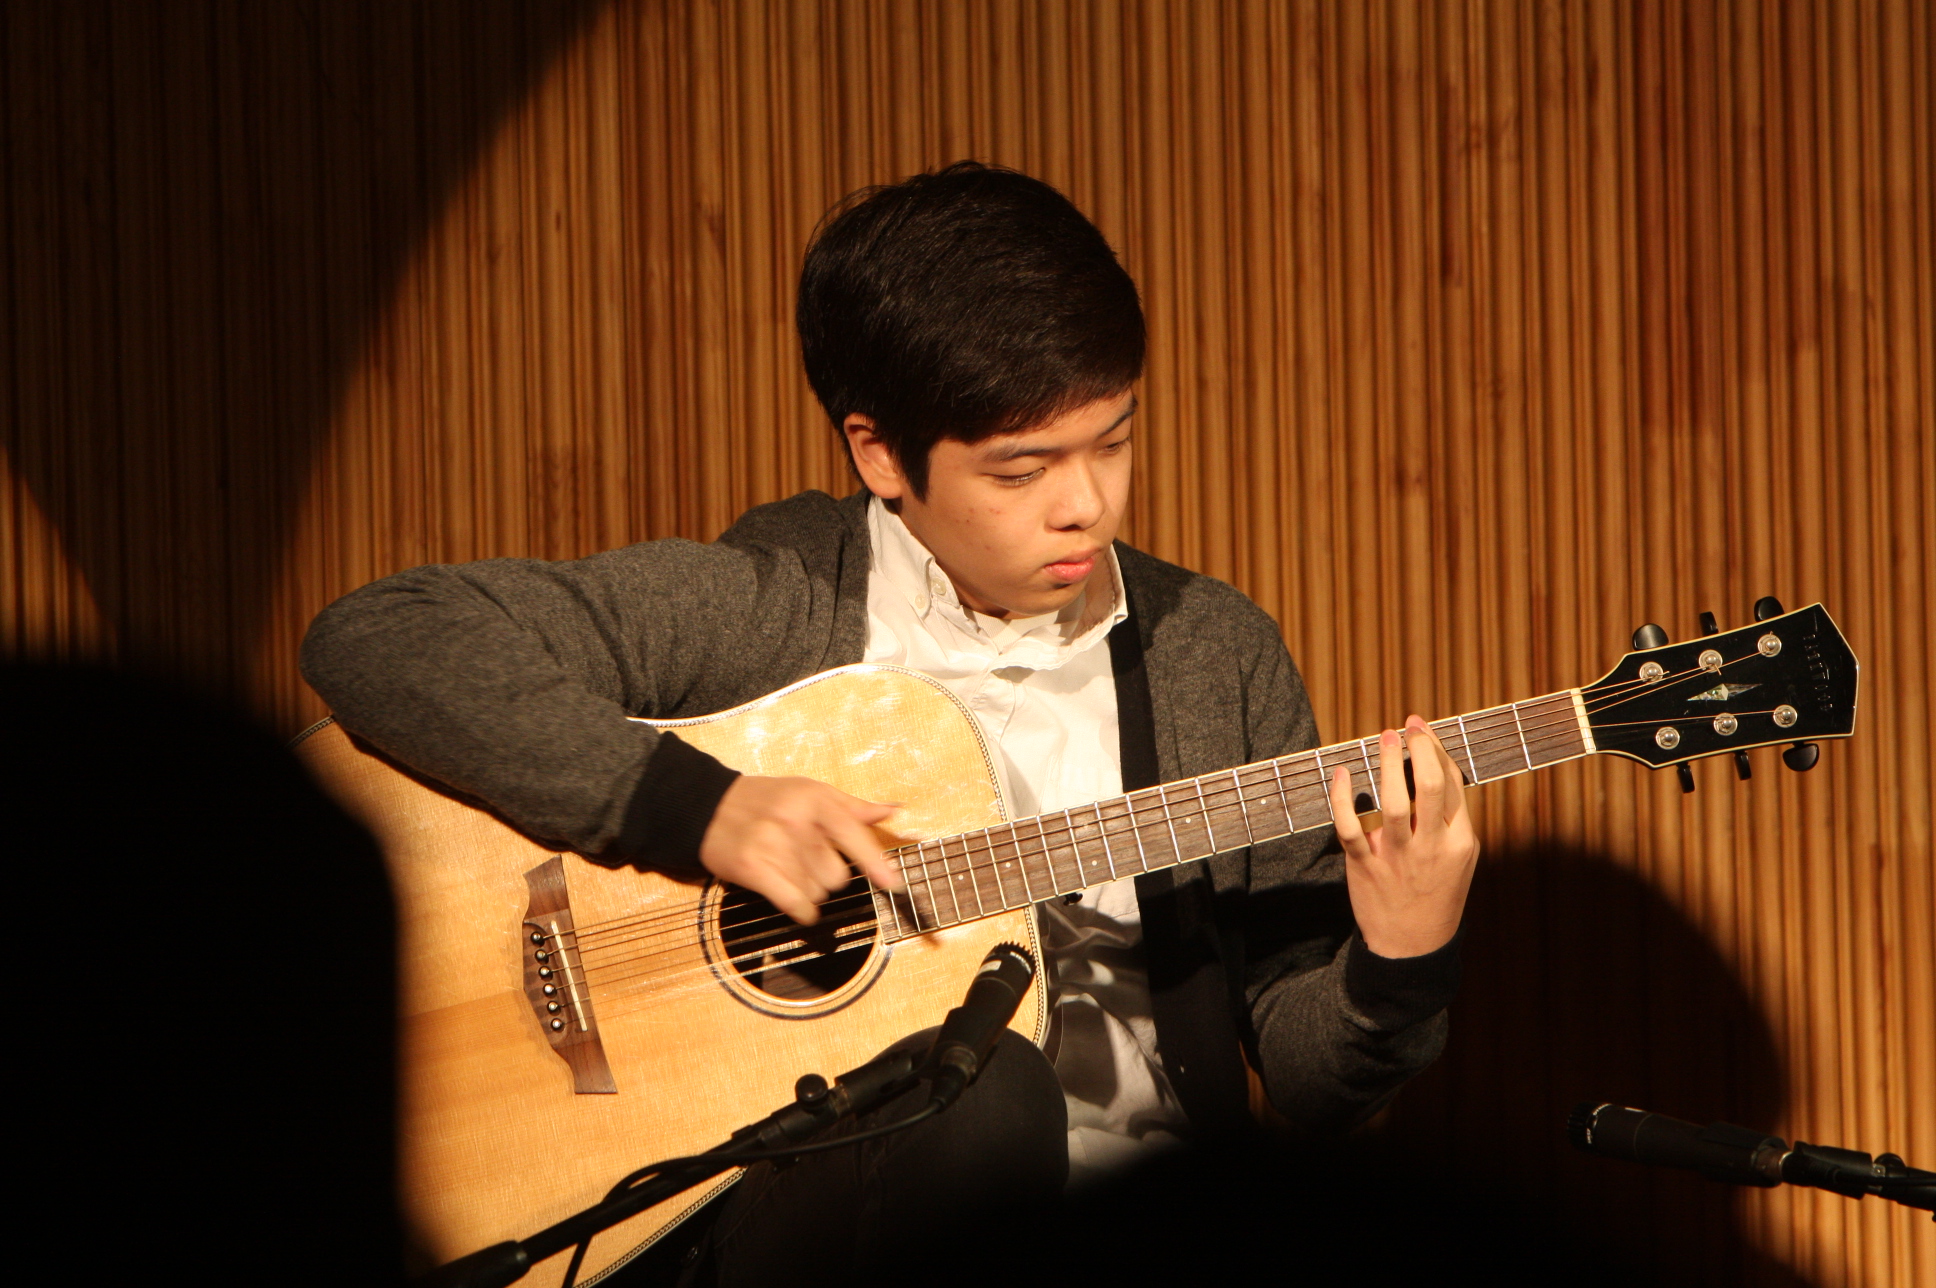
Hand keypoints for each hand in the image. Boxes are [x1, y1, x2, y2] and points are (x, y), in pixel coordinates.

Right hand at [699, 775, 901, 924]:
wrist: (710, 807)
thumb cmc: (769, 801)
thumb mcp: (812, 792)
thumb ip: (854, 807)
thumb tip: (894, 810)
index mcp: (815, 801)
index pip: (854, 835)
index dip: (876, 864)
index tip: (894, 885)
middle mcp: (796, 822)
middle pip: (838, 875)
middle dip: (829, 875)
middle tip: (809, 860)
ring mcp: (773, 846)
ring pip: (818, 893)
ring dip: (810, 889)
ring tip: (790, 869)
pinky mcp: (753, 869)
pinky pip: (795, 904)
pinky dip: (801, 909)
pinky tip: (794, 900)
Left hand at [1327, 716, 1479, 957]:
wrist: (1413, 946)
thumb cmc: (1437, 892)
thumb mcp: (1460, 857)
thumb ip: (1451, 818)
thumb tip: (1436, 767)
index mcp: (1460, 841)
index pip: (1451, 785)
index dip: (1436, 750)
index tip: (1421, 728)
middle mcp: (1431, 847)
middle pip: (1429, 788)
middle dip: (1419, 750)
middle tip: (1406, 728)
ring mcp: (1397, 857)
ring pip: (1392, 803)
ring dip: (1387, 765)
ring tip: (1383, 739)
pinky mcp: (1365, 867)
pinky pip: (1350, 828)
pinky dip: (1342, 798)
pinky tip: (1342, 774)